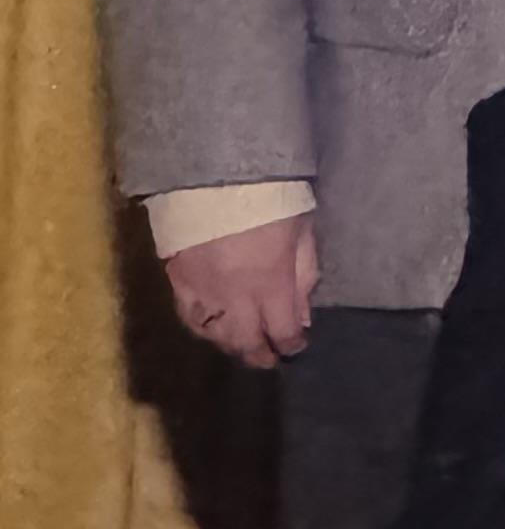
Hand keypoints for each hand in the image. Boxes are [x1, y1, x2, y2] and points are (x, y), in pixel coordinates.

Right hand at [163, 211, 316, 368]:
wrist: (214, 169)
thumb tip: (302, 318)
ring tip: (242, 344)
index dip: (292, 344)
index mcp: (271, 283)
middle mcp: (235, 295)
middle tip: (270, 359)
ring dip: (231, 345)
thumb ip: (304, 276)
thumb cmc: (270, 196)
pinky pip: (188, 315)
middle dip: (261, 355)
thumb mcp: (302, 231)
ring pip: (215, 335)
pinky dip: (202, 327)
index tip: (297, 345)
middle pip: (247, 342)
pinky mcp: (177, 277)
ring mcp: (202, 289)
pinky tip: (211, 328)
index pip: (283, 331)